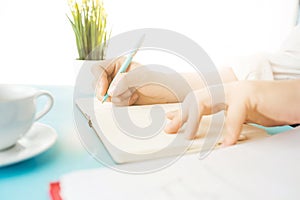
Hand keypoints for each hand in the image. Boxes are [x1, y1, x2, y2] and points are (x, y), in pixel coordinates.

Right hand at [106, 65, 192, 105]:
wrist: (167, 94)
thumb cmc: (157, 81)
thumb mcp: (142, 77)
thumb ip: (124, 81)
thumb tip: (110, 91)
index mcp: (118, 63)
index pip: (98, 69)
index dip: (98, 79)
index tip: (104, 90)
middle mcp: (115, 75)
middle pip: (97, 84)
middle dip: (107, 92)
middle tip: (117, 97)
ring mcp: (117, 87)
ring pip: (105, 96)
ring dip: (118, 98)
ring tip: (132, 95)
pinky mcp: (121, 98)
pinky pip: (113, 104)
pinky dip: (122, 104)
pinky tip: (134, 99)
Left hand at [164, 80, 299, 145]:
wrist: (296, 98)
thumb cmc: (271, 107)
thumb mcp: (245, 115)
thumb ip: (228, 120)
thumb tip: (217, 135)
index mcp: (225, 95)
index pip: (198, 101)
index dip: (183, 111)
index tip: (169, 121)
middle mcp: (227, 90)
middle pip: (196, 100)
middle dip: (181, 114)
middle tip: (169, 128)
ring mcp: (237, 90)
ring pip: (207, 101)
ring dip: (195, 118)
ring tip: (188, 135)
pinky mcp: (250, 95)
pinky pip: (235, 113)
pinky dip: (230, 130)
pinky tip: (227, 143)